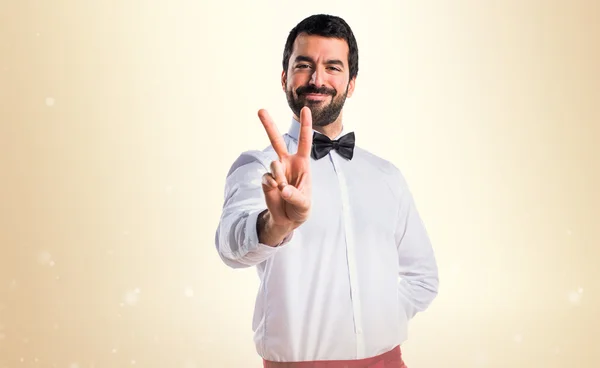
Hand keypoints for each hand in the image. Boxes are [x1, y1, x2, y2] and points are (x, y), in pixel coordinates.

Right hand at [258, 106, 312, 232]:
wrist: (288, 219)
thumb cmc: (301, 207)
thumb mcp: (304, 203)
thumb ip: (295, 195)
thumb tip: (282, 188)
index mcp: (302, 163)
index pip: (304, 141)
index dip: (305, 125)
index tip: (305, 109)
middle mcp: (287, 163)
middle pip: (276, 141)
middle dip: (268, 125)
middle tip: (260, 110)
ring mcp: (275, 171)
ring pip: (273, 164)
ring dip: (279, 177)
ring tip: (284, 188)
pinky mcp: (266, 180)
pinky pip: (267, 178)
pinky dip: (272, 186)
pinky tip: (277, 191)